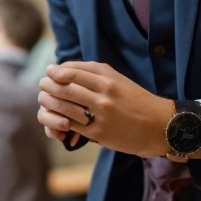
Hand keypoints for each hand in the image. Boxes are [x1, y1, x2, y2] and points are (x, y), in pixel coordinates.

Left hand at [38, 61, 174, 156]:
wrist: (158, 125)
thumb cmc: (136, 100)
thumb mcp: (119, 80)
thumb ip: (96, 73)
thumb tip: (67, 69)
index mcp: (108, 78)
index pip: (74, 71)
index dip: (57, 70)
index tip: (50, 71)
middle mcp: (104, 93)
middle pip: (66, 86)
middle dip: (49, 85)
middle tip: (42, 83)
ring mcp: (101, 113)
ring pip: (66, 105)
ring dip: (51, 102)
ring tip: (46, 98)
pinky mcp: (100, 132)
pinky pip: (73, 124)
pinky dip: (61, 120)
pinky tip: (58, 117)